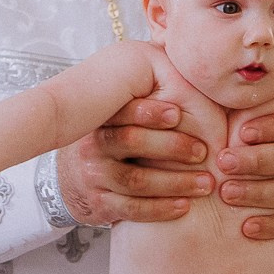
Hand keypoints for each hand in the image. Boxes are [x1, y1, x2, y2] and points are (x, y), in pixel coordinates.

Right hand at [59, 97, 213, 227]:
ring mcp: (95, 177)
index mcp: (102, 119)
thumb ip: (141, 96)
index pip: (123, 111)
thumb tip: (177, 64)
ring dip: (175, 182)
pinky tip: (184, 206)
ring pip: (136, 180)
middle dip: (172, 147)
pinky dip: (160, 209)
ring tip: (205, 183)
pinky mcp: (100, 205)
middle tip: (203, 152)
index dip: (150, 112)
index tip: (178, 114)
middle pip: (131, 142)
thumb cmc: (108, 142)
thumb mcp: (113, 117)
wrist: (68, 180)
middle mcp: (94, 146)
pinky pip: (132, 209)